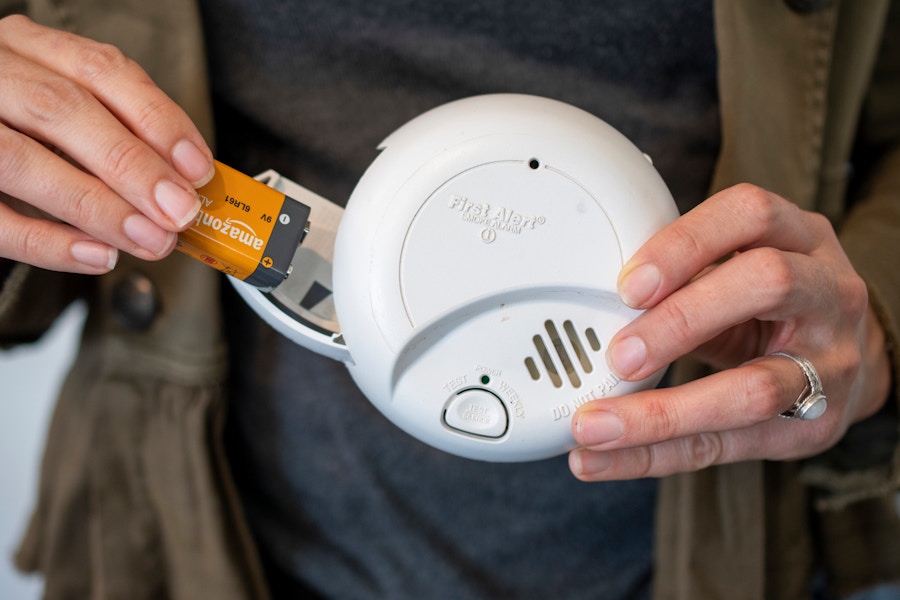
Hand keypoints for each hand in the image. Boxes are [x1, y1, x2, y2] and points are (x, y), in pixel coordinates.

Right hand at [0, 15, 213, 273]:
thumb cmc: (21, 128)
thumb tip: (184, 185)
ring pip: (22, 160)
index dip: (157, 119)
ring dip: (99, 207)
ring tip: (150, 239)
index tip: (198, 168)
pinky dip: (49, 242)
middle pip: (63, 111)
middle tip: (179, 211)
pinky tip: (98, 255)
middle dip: (133, 166)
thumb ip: (115, 133)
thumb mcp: (64, 111)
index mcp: (28, 49)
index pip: (101, 70)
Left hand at [570, 183, 892, 480]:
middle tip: (619, 354)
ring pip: (755, 388)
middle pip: (766, 285)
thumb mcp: (742, 270)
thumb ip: (687, 280)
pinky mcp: (812, 425)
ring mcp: (830, 364)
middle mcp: (827, 293)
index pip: (751, 217)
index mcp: (802, 238)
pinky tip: (603, 459)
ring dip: (663, 411)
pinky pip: (726, 445)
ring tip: (596, 425)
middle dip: (682, 319)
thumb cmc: (776, 306)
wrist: (851, 359)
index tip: (627, 284)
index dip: (685, 246)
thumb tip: (596, 307)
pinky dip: (655, 455)